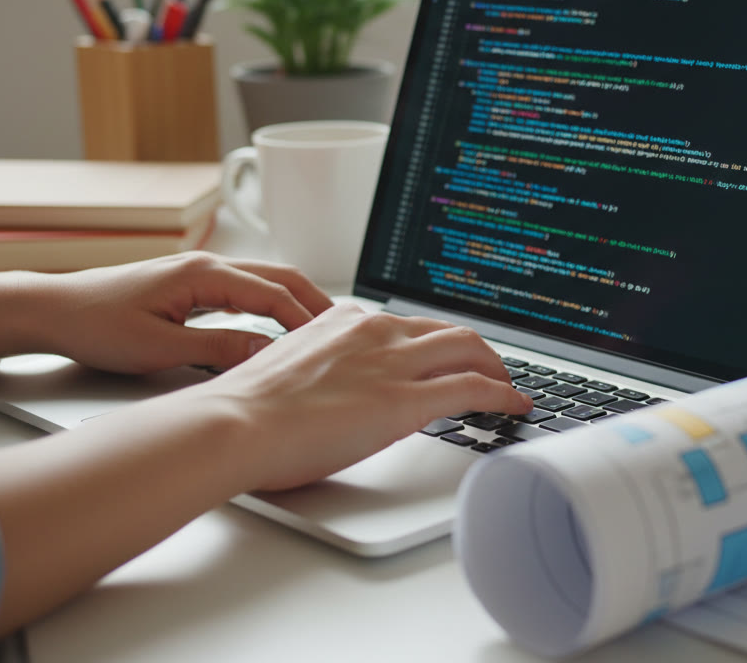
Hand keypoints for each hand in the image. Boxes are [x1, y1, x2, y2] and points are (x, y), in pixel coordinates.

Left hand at [0, 252, 332, 372]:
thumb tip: (266, 357)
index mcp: (203, 274)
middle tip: (347, 331)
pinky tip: (279, 325)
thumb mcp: (160, 348)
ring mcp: (199, 272)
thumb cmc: (94, 326)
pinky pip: (246, 289)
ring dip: (296, 302)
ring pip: (265, 281)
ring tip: (323, 330)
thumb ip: (218, 349)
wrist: (50, 311)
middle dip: (316, 303)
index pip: (275, 295)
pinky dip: (272, 304)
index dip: (308, 320)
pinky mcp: (190, 285)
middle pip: (280, 277)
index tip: (333, 344)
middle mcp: (206, 265)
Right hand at [184, 302, 531, 490]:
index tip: (445, 358)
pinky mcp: (405, 400)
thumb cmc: (247, 411)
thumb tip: (337, 389)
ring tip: (507, 390)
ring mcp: (393, 363)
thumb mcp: (291, 369)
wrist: (234, 425)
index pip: (408, 325)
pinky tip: (512, 407)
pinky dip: (502, 395)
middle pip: (448, 331)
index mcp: (344, 321)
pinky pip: (473, 388)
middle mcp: (374, 331)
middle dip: (478, 352)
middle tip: (491, 372)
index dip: (436, 344)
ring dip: (496, 370)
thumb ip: (325, 368)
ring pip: (469, 351)